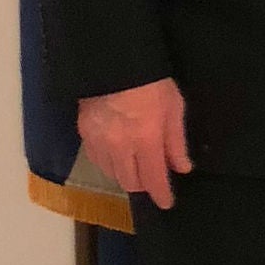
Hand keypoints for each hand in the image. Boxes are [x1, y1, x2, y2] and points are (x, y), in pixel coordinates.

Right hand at [77, 78, 192, 210]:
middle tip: (152, 179)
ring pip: (111, 173)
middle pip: (130, 181)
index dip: (161, 194)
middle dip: (143, 185)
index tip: (166, 203)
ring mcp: (98, 141)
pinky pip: (96, 158)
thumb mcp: (174, 107)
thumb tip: (181, 168)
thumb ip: (176, 141)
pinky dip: (108, 162)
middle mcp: (120, 147)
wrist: (112, 60)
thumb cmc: (151, 81)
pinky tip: (115, 154)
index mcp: (146, 141)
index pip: (153, 179)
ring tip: (135, 166)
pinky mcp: (83, 132)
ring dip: (124, 174)